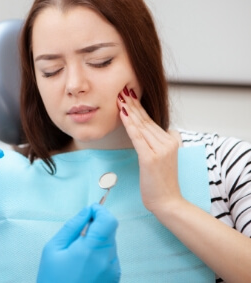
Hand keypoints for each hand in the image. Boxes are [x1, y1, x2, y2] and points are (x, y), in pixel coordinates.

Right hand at [37, 204, 119, 282]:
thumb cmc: (53, 279)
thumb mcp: (53, 248)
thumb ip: (72, 227)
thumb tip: (86, 211)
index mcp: (91, 250)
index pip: (108, 220)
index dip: (100, 211)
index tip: (90, 211)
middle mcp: (107, 260)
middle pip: (110, 230)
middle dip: (96, 227)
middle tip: (78, 236)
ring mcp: (113, 270)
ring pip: (110, 243)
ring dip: (98, 241)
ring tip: (78, 255)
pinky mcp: (114, 278)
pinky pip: (110, 257)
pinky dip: (99, 254)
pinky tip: (84, 264)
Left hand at [117, 86, 181, 212]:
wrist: (168, 202)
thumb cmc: (161, 183)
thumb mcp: (162, 159)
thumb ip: (158, 144)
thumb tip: (150, 132)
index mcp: (172, 140)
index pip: (151, 120)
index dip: (139, 107)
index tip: (129, 95)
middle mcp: (168, 142)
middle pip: (146, 120)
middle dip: (132, 104)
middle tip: (122, 90)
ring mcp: (160, 150)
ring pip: (141, 126)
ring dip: (129, 110)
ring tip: (119, 98)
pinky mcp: (151, 158)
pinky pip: (138, 138)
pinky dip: (130, 125)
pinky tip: (123, 114)